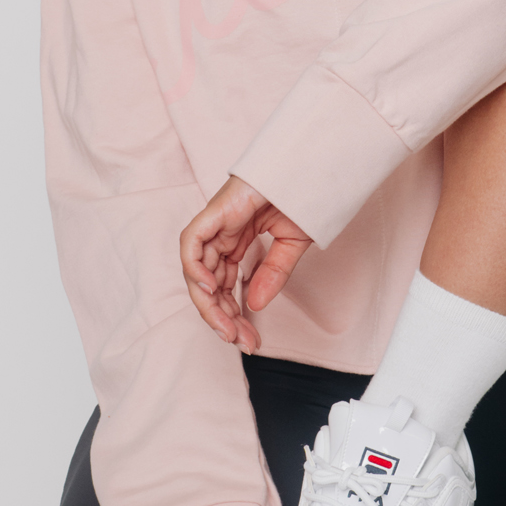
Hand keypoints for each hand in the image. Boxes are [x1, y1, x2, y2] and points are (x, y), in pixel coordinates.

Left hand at [180, 176, 311, 350]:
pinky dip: (195, 268)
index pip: (224, 285)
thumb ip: (272, 273)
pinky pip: (192, 243)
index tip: (249, 339)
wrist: (312, 165)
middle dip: (221, 317)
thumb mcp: (290, 245)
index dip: (232, 314)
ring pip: (196, 270)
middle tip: (239, 340)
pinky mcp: (215, 211)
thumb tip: (254, 304)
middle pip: (208, 284)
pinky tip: (211, 291)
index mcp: (237, 240)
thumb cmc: (303, 195)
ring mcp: (216, 222)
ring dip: (209, 304)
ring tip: (227, 326)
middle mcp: (221, 234)